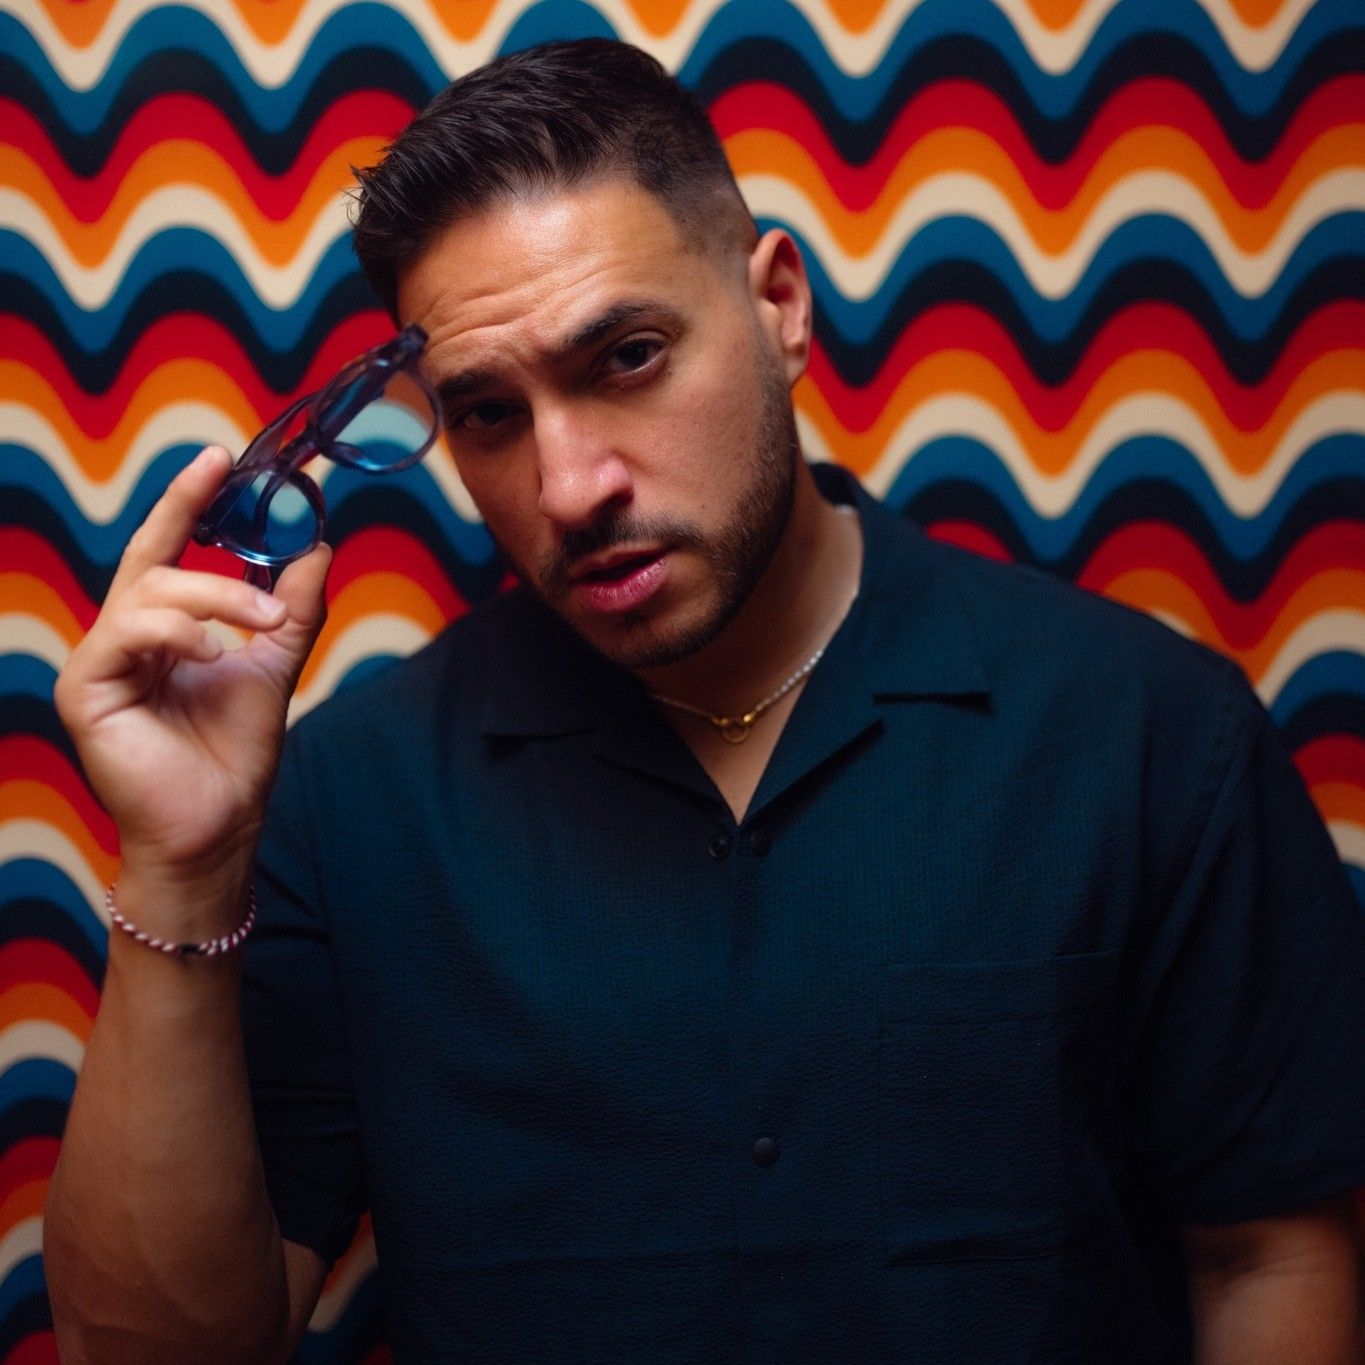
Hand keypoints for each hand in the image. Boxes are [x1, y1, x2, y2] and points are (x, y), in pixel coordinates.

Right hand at [54, 446, 331, 885]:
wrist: (218, 823)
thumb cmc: (234, 752)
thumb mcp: (274, 664)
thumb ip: (290, 607)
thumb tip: (318, 545)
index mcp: (162, 628)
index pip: (168, 548)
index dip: (189, 501)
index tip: (221, 457)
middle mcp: (123, 637)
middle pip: (154, 560)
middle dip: (197, 525)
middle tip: (251, 528)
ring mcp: (99, 661)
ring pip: (149, 592)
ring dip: (216, 596)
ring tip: (263, 623)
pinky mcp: (84, 689)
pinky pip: (127, 634)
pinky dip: (179, 634)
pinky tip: (216, 656)